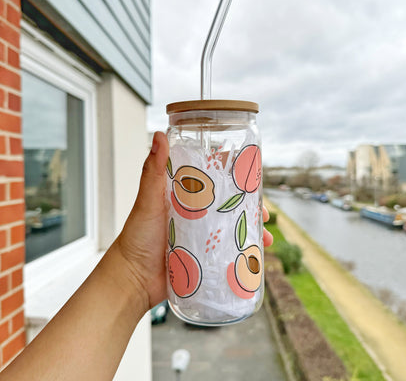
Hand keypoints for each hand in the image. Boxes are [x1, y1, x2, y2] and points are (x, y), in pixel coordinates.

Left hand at [116, 132, 272, 309]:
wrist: (132, 278)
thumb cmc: (137, 236)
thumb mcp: (148, 201)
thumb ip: (153, 171)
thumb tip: (159, 135)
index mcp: (184, 196)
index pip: (214, 180)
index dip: (234, 177)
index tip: (251, 176)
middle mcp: (195, 214)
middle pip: (229, 205)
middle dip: (250, 208)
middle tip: (265, 214)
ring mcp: (200, 235)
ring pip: (232, 229)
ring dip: (250, 232)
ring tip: (265, 239)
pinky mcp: (203, 256)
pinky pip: (227, 251)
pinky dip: (242, 252)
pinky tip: (254, 257)